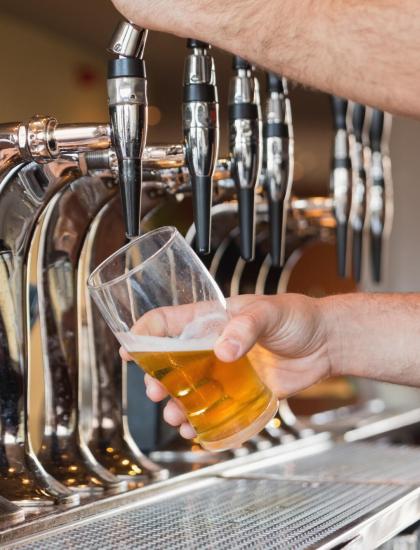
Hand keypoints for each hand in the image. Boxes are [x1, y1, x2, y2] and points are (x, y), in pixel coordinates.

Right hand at [120, 293, 331, 438]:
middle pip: (172, 361)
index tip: (129, 351)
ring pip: (189, 388)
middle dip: (157, 378)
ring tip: (175, 417)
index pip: (168, 322)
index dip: (145, 334)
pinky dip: (202, 420)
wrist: (327, 343)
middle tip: (155, 393)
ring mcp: (226, 370)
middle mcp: (214, 344)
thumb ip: (245, 328)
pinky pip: (214, 407)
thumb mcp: (270, 312)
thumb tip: (223, 351)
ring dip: (176, 404)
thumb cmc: (298, 317)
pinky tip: (195, 430)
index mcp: (213, 319)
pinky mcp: (242, 390)